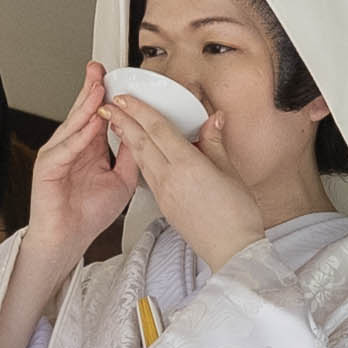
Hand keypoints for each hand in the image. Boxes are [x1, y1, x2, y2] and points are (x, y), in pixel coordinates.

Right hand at [26, 63, 142, 254]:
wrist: (69, 239)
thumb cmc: (89, 214)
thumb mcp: (122, 179)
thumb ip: (131, 155)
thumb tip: (144, 133)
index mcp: (89, 147)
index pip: (97, 114)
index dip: (104, 95)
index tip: (115, 76)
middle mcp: (72, 146)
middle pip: (82, 111)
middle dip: (90, 89)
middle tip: (99, 69)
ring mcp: (58, 154)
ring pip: (73, 125)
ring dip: (85, 106)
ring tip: (97, 88)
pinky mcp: (47, 167)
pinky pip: (66, 148)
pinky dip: (79, 136)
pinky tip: (90, 124)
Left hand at [102, 85, 259, 272]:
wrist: (231, 250)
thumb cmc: (237, 215)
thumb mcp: (230, 172)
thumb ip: (215, 143)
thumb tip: (213, 120)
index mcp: (187, 165)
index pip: (157, 129)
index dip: (139, 110)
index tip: (126, 98)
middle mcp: (170, 178)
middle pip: (141, 142)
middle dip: (124, 120)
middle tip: (110, 104)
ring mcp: (164, 193)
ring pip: (140, 158)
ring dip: (126, 138)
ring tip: (117, 123)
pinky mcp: (163, 204)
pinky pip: (146, 174)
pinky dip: (137, 158)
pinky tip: (137, 152)